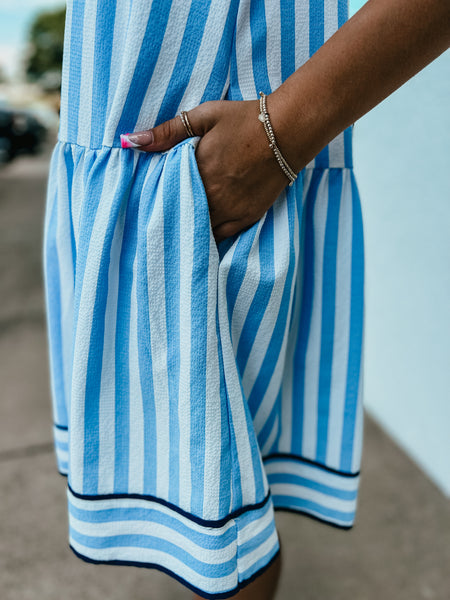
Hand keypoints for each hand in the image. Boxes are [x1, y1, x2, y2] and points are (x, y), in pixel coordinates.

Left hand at [120, 99, 291, 243]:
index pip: (166, 194)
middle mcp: (211, 195)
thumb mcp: (204, 117)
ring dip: (189, 228)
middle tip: (157, 222)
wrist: (288, 132)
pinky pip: (221, 236)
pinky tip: (201, 236)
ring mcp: (230, 209)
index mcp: (196, 170)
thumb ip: (167, 131)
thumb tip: (130, 140)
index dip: (157, 199)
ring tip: (177, 231)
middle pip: (182, 215)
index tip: (147, 204)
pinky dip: (209, 236)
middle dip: (170, 217)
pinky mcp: (247, 217)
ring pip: (200, 229)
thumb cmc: (245, 120)